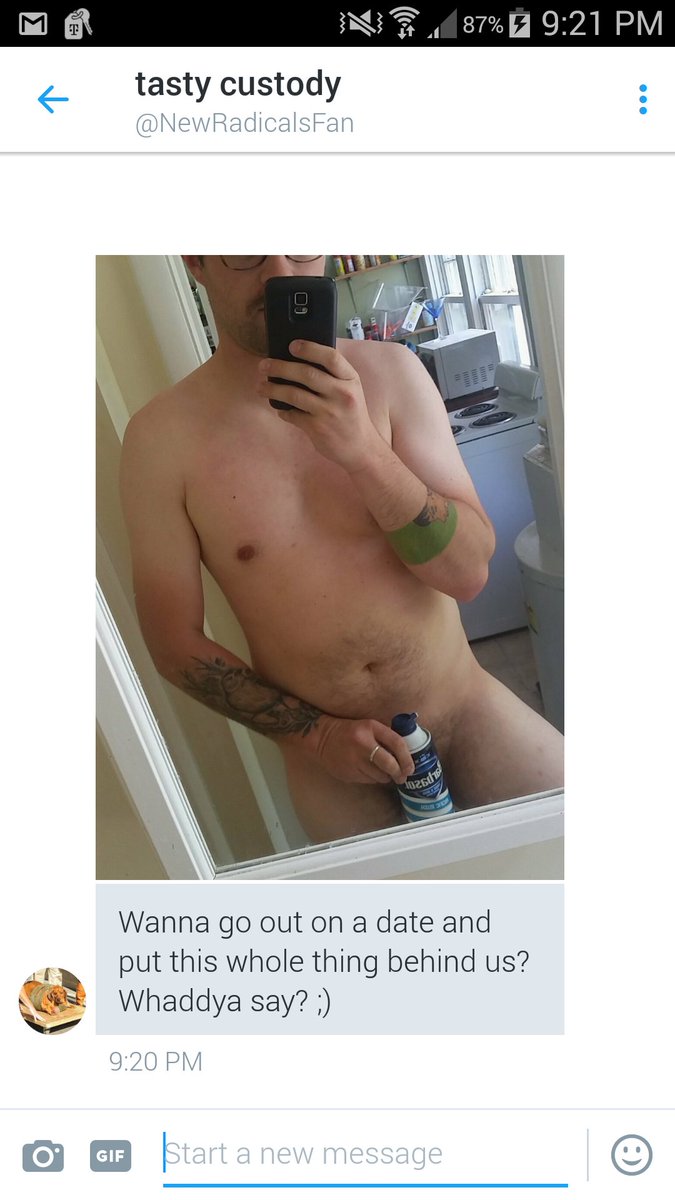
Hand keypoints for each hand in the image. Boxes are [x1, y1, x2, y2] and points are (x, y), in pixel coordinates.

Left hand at [257, 340, 382, 472]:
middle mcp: (341, 394)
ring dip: (273, 389)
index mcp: (351, 380)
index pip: (331, 357)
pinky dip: (283, 411)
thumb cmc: (352, 414)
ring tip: (260, 386)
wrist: (361, 448)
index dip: (310, 349)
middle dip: (280, 367)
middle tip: (263, 365)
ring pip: (294, 394)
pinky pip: (293, 415)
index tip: (292, 345)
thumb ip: (333, 376)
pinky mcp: (318, 428)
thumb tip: (299, 361)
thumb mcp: (351, 390)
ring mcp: (329, 412)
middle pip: (306, 374)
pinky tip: (279, 409)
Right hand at [309, 715, 414, 785]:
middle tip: (402, 777)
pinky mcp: (348, 773)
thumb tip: (406, 756)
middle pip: (389, 764)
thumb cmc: (350, 731)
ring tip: (383, 772)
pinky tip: (368, 771)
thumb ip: (385, 738)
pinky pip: (368, 780)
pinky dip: (372, 778)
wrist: (321, 738)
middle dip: (399, 773)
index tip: (411, 767)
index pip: (397, 743)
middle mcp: (362, 743)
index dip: (407, 758)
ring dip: (385, 776)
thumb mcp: (368, 727)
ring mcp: (354, 760)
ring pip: (379, 776)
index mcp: (370, 728)